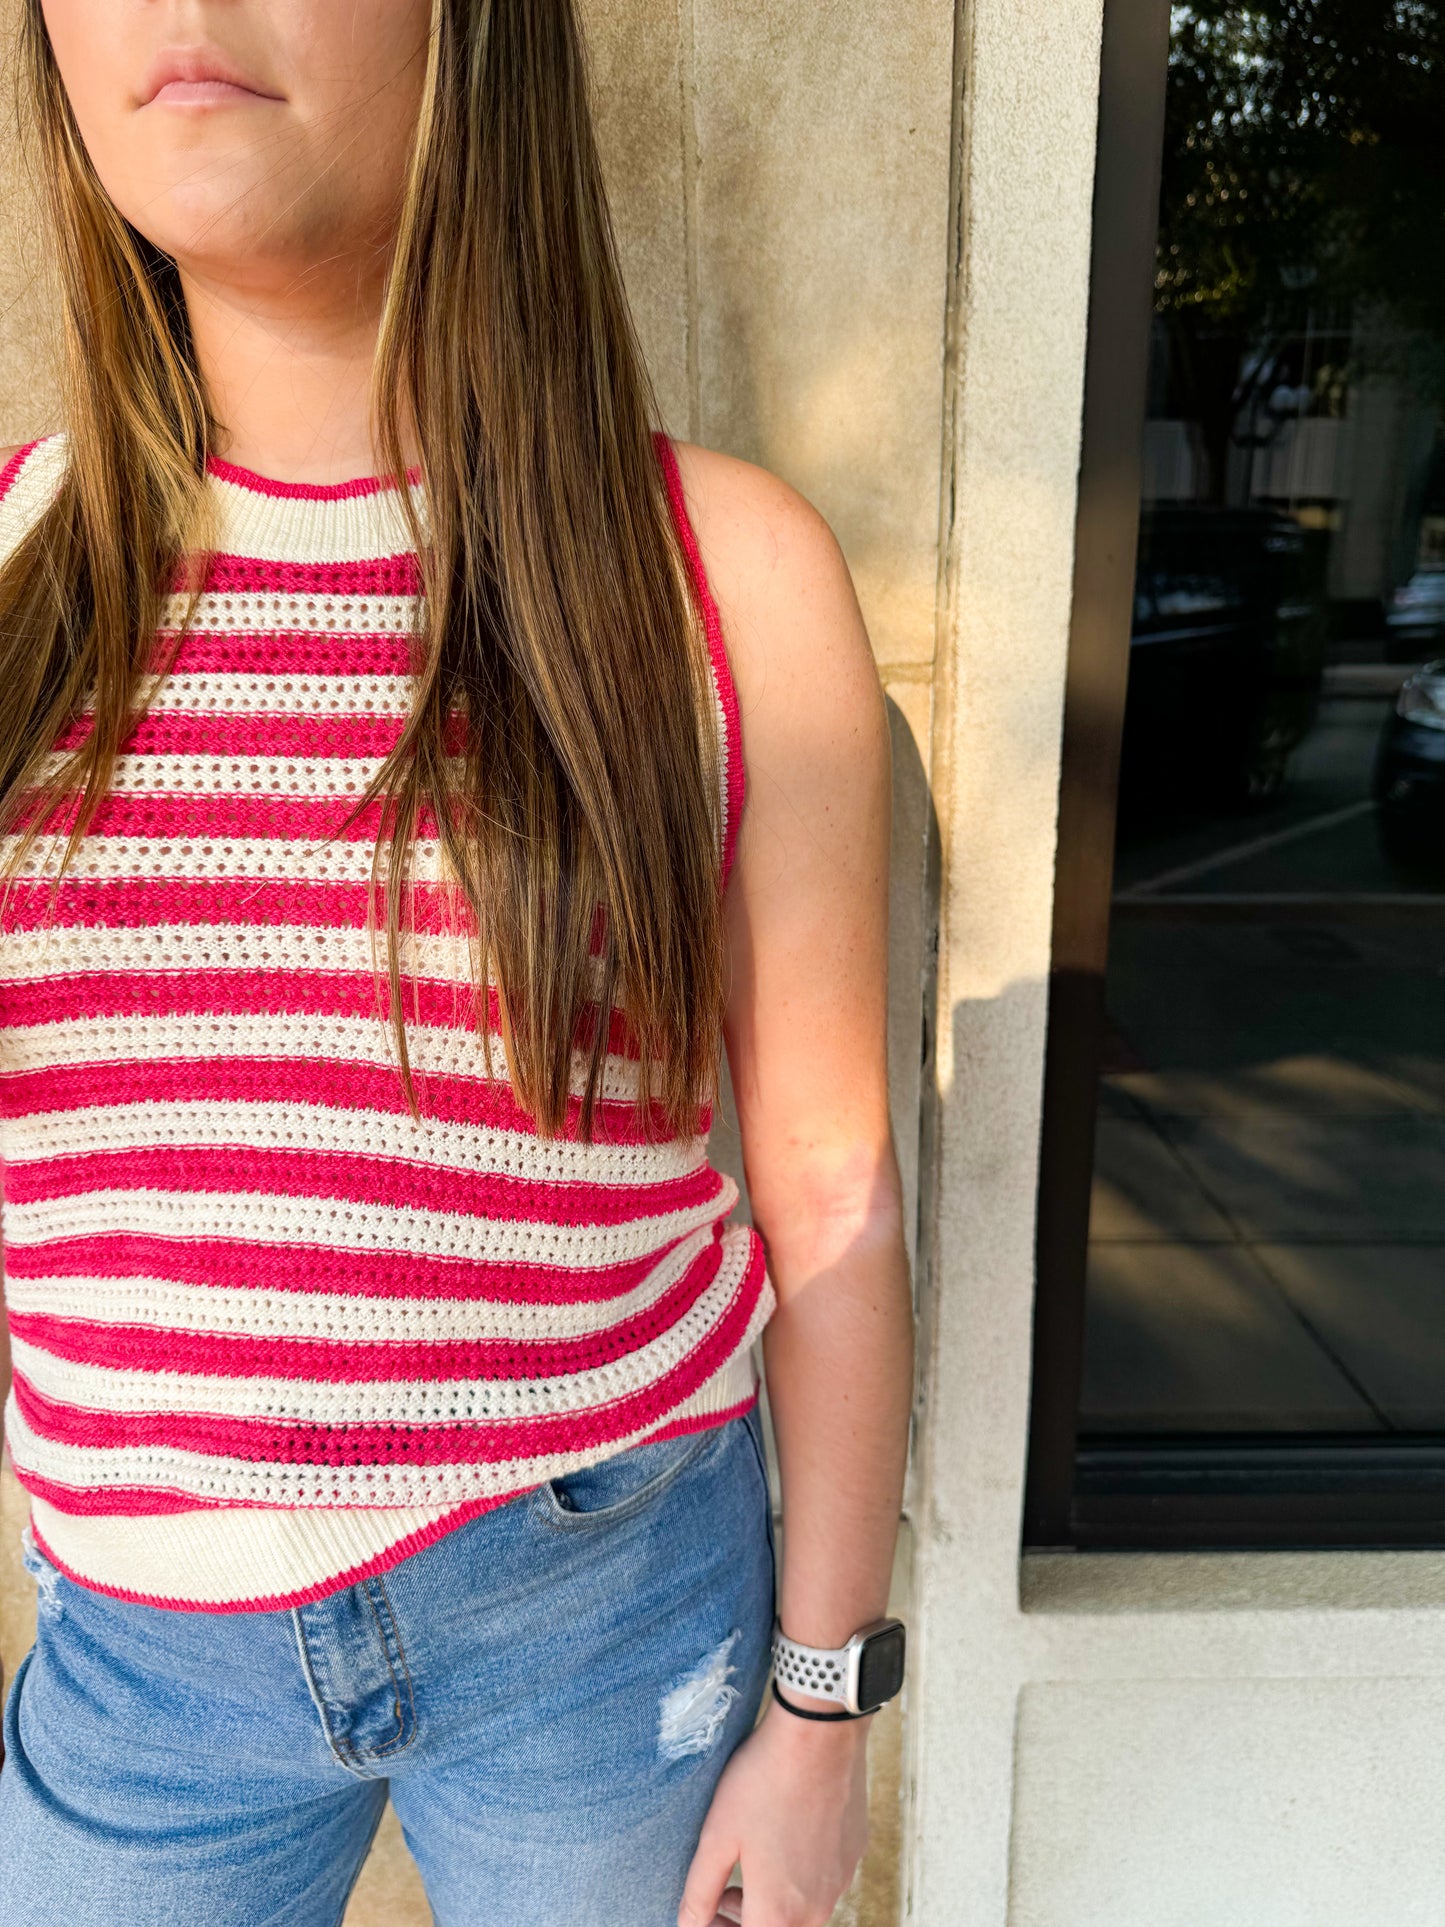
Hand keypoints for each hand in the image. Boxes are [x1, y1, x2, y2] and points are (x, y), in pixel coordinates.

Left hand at [678, 1701, 869, 1926]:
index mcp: (780, 1911)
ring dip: (773, 1900)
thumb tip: (689, 1923)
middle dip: (746, 1921)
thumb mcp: (717, 1836)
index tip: (707, 1911)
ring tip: (752, 1862)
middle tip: (724, 1892)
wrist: (817, 1735)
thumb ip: (700, 1891)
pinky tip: (785, 1834)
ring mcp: (841, 1878)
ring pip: (803, 1910)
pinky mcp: (854, 1851)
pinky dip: (800, 1873)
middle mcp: (817, 1906)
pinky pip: (824, 1880)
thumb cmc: (762, 1782)